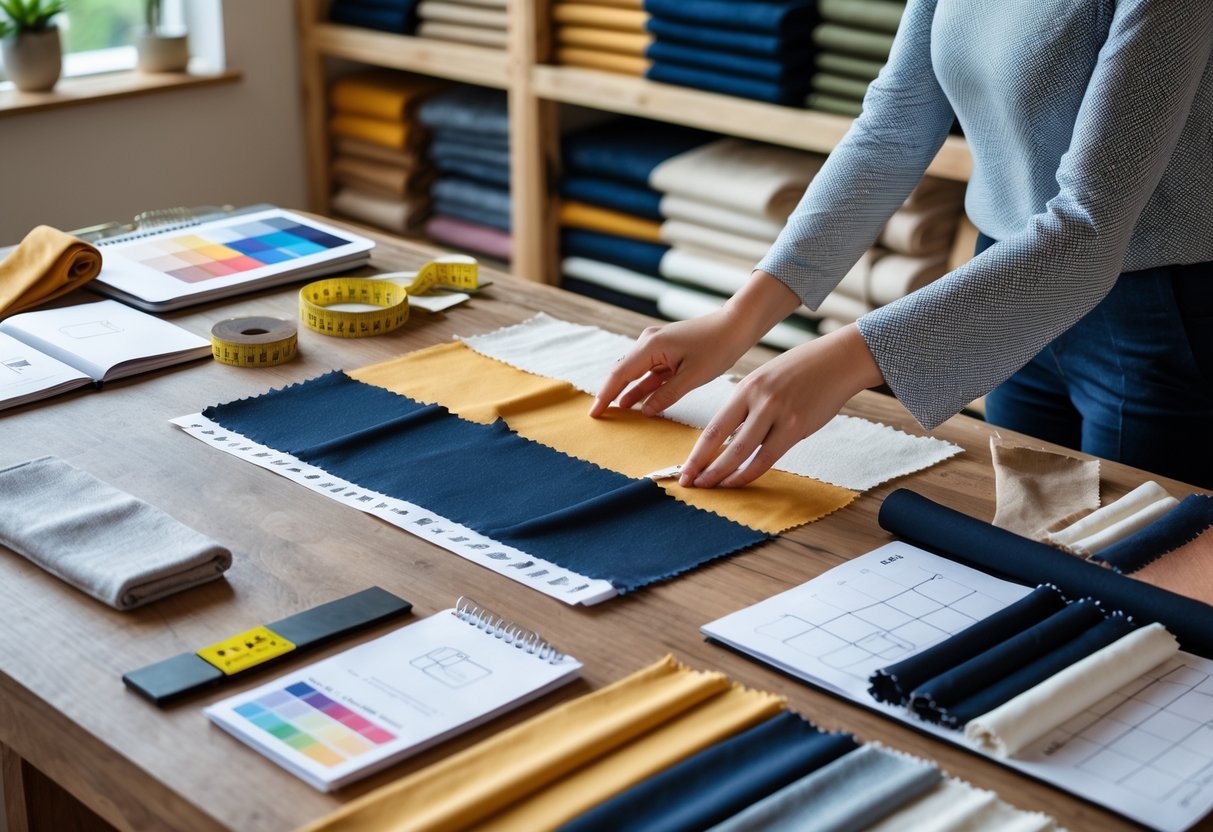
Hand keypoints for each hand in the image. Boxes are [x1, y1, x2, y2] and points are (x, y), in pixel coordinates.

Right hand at [588, 310, 752, 418]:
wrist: (736, 325)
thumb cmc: (718, 347)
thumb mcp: (692, 377)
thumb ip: (665, 395)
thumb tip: (645, 411)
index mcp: (651, 347)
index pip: (620, 375)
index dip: (605, 395)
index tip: (594, 413)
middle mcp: (649, 343)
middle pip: (623, 372)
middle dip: (611, 394)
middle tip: (599, 415)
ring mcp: (658, 347)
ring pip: (637, 373)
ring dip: (627, 392)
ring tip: (614, 412)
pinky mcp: (668, 351)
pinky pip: (650, 372)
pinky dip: (644, 386)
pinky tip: (636, 402)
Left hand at [678, 323, 884, 488]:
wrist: (836, 360)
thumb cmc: (799, 372)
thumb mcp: (764, 382)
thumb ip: (748, 410)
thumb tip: (731, 441)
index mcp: (745, 389)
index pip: (713, 427)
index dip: (697, 452)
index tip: (684, 469)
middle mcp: (757, 401)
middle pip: (723, 441)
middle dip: (703, 467)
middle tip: (689, 483)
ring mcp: (778, 413)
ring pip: (743, 453)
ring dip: (723, 474)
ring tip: (711, 487)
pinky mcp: (797, 426)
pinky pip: (768, 457)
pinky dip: (750, 472)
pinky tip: (739, 481)